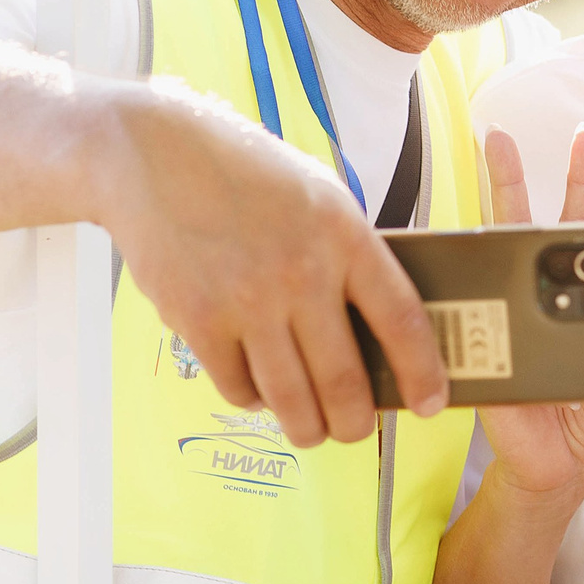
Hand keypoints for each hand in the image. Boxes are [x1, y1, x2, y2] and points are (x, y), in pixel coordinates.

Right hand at [94, 77, 447, 444]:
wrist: (153, 153)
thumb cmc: (247, 173)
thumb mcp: (321, 196)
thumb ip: (352, 255)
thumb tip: (379, 328)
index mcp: (346, 236)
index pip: (402, 322)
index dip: (422, 374)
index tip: (431, 404)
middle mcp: (301, 273)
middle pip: (344, 382)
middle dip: (357, 423)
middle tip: (357, 429)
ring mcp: (247, 301)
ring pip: (291, 399)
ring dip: (308, 428)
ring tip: (313, 430)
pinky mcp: (197, 320)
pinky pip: (237, 387)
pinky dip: (253, 400)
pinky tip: (259, 392)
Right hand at [473, 126, 583, 496]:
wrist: (552, 468)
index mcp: (574, 300)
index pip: (578, 235)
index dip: (582, 189)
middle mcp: (533, 298)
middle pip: (524, 226)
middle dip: (512, 175)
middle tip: (500, 133)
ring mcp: (500, 317)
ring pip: (490, 253)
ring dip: (485, 205)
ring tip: (484, 156)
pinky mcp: (475, 348)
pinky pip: (462, 311)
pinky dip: (453, 276)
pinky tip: (449, 240)